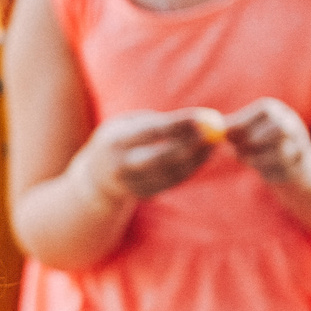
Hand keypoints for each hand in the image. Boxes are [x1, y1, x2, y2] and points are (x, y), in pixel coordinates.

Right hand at [69, 108, 220, 204]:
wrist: (96, 178)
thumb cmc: (120, 139)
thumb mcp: (128, 124)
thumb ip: (157, 123)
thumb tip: (195, 120)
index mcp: (115, 142)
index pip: (151, 133)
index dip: (179, 125)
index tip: (203, 116)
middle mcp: (121, 166)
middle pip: (162, 158)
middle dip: (190, 146)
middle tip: (214, 133)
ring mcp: (132, 184)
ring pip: (172, 172)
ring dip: (197, 157)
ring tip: (214, 141)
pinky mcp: (145, 195)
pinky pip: (174, 181)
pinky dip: (192, 167)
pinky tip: (204, 154)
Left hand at [225, 97, 310, 186]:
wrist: (290, 167)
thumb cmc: (260, 146)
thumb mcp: (246, 134)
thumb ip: (231, 131)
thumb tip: (212, 129)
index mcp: (279, 111)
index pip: (265, 110)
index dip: (243, 121)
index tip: (225, 134)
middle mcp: (293, 124)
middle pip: (279, 128)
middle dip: (253, 140)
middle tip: (235, 151)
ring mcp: (301, 145)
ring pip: (281, 152)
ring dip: (259, 158)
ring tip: (246, 161)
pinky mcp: (301, 166)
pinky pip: (283, 170)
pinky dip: (267, 172)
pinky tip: (262, 171)